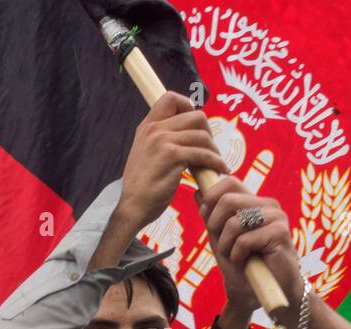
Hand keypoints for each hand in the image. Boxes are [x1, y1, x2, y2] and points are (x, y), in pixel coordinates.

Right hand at [116, 92, 227, 232]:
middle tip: (209, 150)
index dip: (188, 105)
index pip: (170, 98)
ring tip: (214, 164)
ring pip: (202, 136)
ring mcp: (162, 141)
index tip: (195, 124)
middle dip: (208, 133)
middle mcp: (153, 130)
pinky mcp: (172, 156)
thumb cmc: (142, 188)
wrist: (132, 208)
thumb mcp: (146, 155)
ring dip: (213, 151)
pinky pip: (203, 154)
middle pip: (196, 116)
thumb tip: (190, 133)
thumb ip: (162, 140)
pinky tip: (218, 170)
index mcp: (146, 128)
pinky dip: (215, 163)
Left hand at [197, 176, 301, 319]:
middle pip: (227, 200)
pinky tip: (246, 262)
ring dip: (226, 245)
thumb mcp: (219, 237)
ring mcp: (276, 217)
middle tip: (223, 244)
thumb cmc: (241, 264)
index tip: (206, 218)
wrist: (258, 291)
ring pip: (234, 222)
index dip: (210, 197)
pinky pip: (244, 240)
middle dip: (215, 226)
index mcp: (253, 202)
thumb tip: (197, 191)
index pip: (229, 182)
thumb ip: (210, 215)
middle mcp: (267, 205)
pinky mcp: (280, 233)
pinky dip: (237, 256)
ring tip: (237, 256)